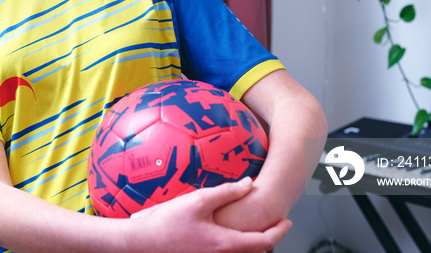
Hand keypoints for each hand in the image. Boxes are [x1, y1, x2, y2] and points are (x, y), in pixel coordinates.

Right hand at [126, 177, 291, 252]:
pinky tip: (228, 231)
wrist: (142, 243)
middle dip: (269, 238)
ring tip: (256, 227)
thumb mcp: (199, 200)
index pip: (264, 241)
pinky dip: (236, 244)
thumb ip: (227, 192)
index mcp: (226, 244)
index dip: (279, 231)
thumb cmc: (167, 222)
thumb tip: (250, 184)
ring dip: (253, 243)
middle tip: (275, 223)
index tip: (287, 220)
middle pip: (256, 251)